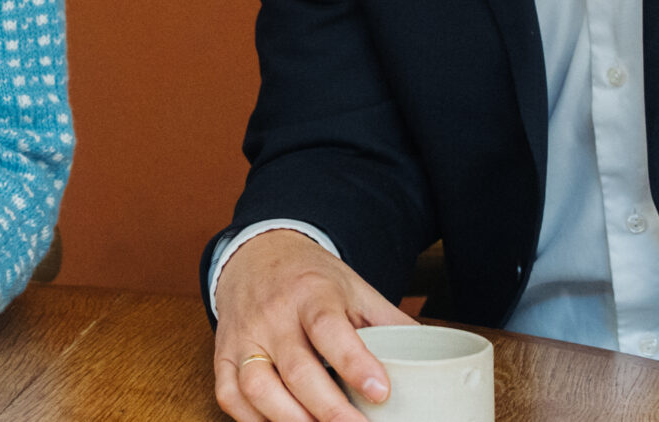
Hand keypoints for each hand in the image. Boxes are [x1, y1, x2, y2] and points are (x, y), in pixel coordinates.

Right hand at [211, 230, 412, 421]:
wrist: (257, 253)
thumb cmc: (311, 278)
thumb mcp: (354, 288)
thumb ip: (389, 324)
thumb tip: (434, 360)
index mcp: (310, 292)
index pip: (328, 328)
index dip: (354, 362)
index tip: (381, 391)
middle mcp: (272, 315)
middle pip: (296, 368)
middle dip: (329, 410)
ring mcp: (244, 336)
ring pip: (258, 386)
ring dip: (290, 419)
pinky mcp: (224, 354)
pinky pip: (230, 395)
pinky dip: (253, 420)